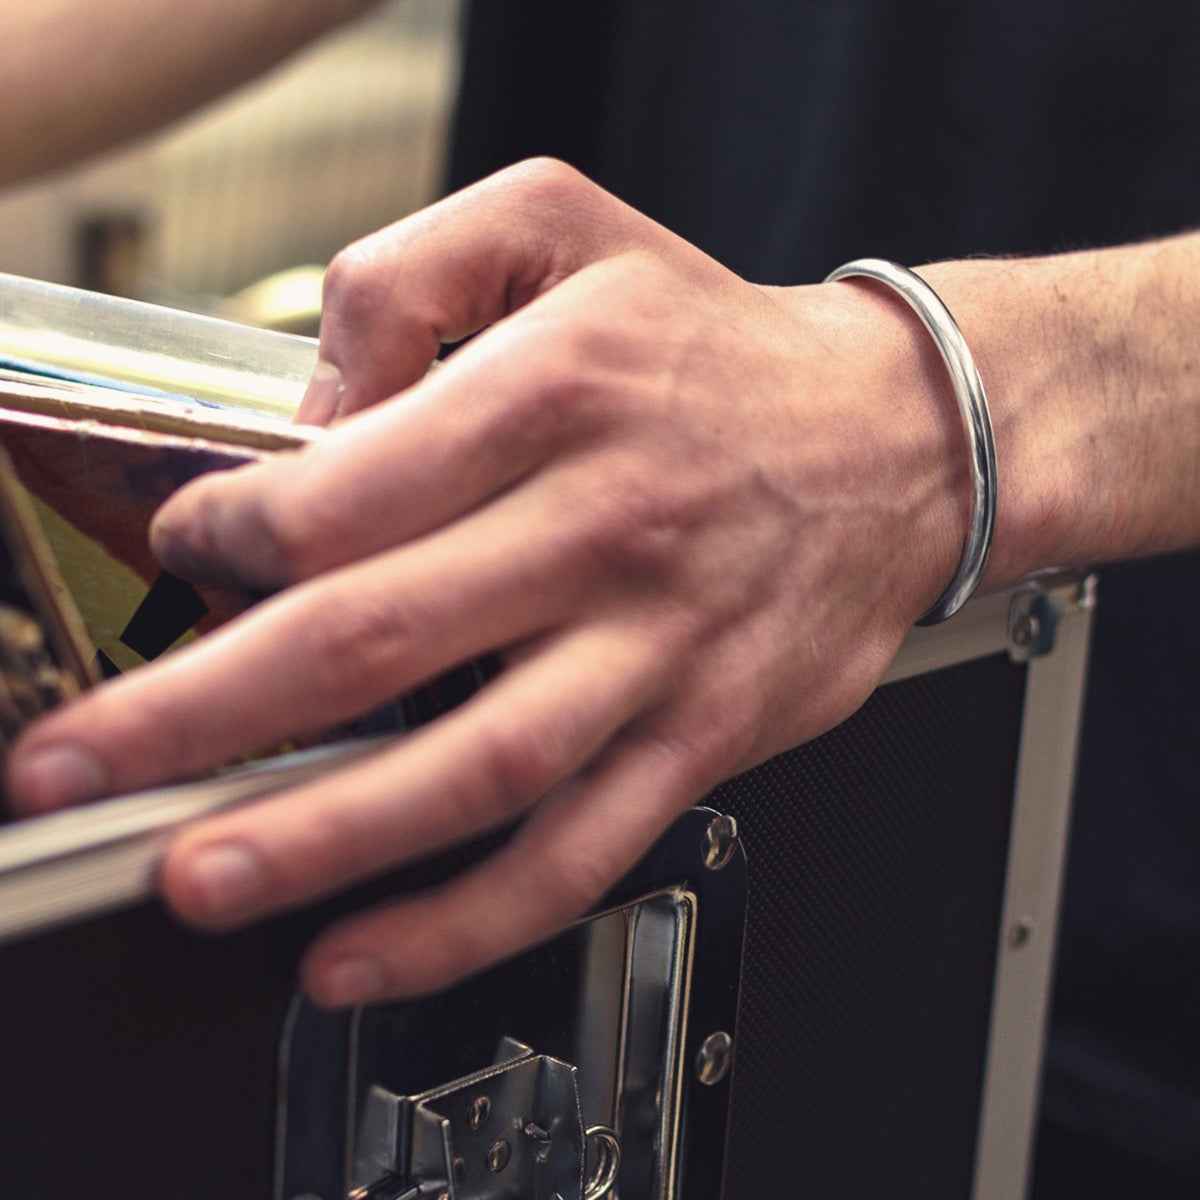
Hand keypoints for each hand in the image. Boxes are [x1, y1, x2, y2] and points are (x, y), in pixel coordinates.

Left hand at [6, 160, 963, 1003]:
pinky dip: (467, 915)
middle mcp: (606, 525)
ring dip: (324, 836)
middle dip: (202, 712)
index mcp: (557, 391)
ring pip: (475, 767)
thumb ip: (412, 277)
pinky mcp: (704, 731)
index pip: (347, 484)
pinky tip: (368, 948)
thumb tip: (310, 413)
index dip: (231, 535)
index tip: (182, 560)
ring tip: (204, 880)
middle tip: (86, 767)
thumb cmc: (717, 349)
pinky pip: (579, 845)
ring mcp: (659, 644)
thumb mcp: (567, 228)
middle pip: (376, 636)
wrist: (898, 436)